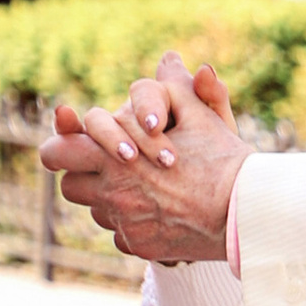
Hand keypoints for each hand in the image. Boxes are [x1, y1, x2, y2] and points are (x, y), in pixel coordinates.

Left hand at [37, 49, 245, 264]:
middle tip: (108, 165)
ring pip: (96, 211)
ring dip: (108, 198)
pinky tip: (160, 211)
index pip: (59, 151)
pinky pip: (120, 234)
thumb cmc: (222, 160)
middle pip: (71, 185)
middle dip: (83, 173)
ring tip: (140, 186)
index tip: (68, 142)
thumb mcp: (201, 116)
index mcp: (115, 156)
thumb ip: (175, 88)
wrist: (245, 213)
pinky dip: (133, 223)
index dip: (60, 145)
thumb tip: (169, 59)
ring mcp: (125, 225)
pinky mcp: (140, 247)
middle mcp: (112, 194)